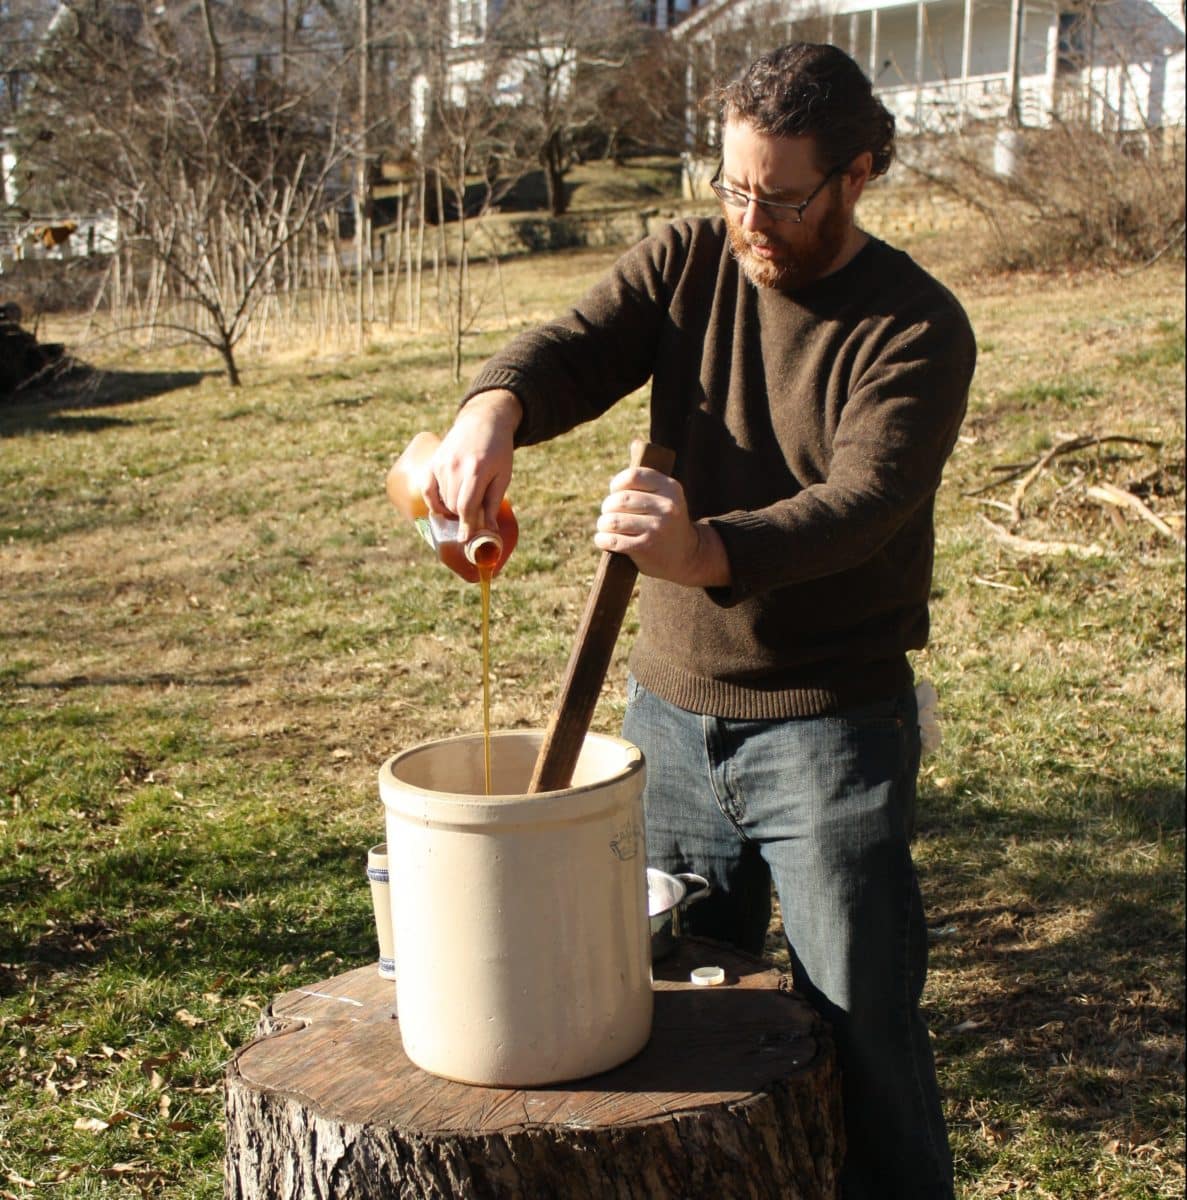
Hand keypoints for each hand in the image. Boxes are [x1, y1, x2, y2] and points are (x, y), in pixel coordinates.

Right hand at [424, 389, 521, 540]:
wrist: (483, 421)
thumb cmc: (498, 450)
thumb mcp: (503, 475)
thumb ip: (493, 503)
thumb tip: (488, 531)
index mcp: (476, 470)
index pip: (466, 507)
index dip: (467, 526)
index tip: (467, 540)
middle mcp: (455, 467)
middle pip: (453, 505)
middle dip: (463, 518)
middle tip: (474, 519)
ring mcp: (441, 464)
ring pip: (442, 500)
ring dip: (452, 509)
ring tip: (466, 505)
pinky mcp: (434, 462)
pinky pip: (428, 490)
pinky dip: (434, 503)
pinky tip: (443, 508)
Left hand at [594, 465, 730, 587]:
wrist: (688, 556)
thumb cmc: (668, 521)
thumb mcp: (667, 495)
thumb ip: (648, 476)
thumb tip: (635, 442)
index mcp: (671, 488)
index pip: (633, 476)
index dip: (617, 484)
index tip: (615, 493)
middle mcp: (666, 506)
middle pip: (620, 500)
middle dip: (608, 508)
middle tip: (608, 515)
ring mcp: (657, 528)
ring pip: (613, 521)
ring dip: (603, 525)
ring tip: (605, 528)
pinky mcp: (646, 547)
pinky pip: (613, 540)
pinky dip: (602, 540)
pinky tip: (604, 540)